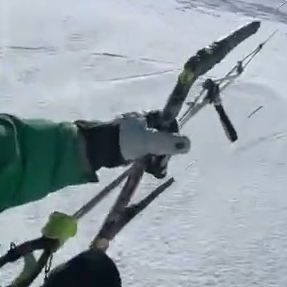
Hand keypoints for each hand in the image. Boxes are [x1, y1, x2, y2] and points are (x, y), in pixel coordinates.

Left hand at [76, 110, 190, 170]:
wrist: (97, 148)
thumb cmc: (125, 140)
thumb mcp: (150, 141)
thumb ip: (169, 142)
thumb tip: (188, 144)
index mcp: (147, 116)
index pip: (168, 122)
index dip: (173, 135)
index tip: (172, 149)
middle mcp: (141, 123)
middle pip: (162, 136)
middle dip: (165, 151)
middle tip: (162, 164)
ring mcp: (133, 134)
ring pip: (153, 146)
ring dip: (156, 158)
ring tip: (155, 170)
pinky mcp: (125, 145)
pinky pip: (143, 152)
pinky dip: (147, 161)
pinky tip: (147, 169)